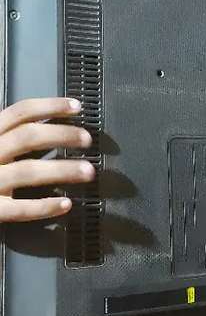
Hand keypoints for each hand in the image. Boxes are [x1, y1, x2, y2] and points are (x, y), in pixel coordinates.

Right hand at [0, 98, 95, 222]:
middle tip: (87, 139)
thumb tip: (48, 123)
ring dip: (62, 170)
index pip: (20, 112)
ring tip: (88, 171)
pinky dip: (44, 207)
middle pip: (28, 137)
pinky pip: (19, 209)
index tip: (77, 106)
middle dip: (62, 135)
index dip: (51, 106)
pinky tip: (65, 204)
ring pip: (28, 171)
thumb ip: (8, 135)